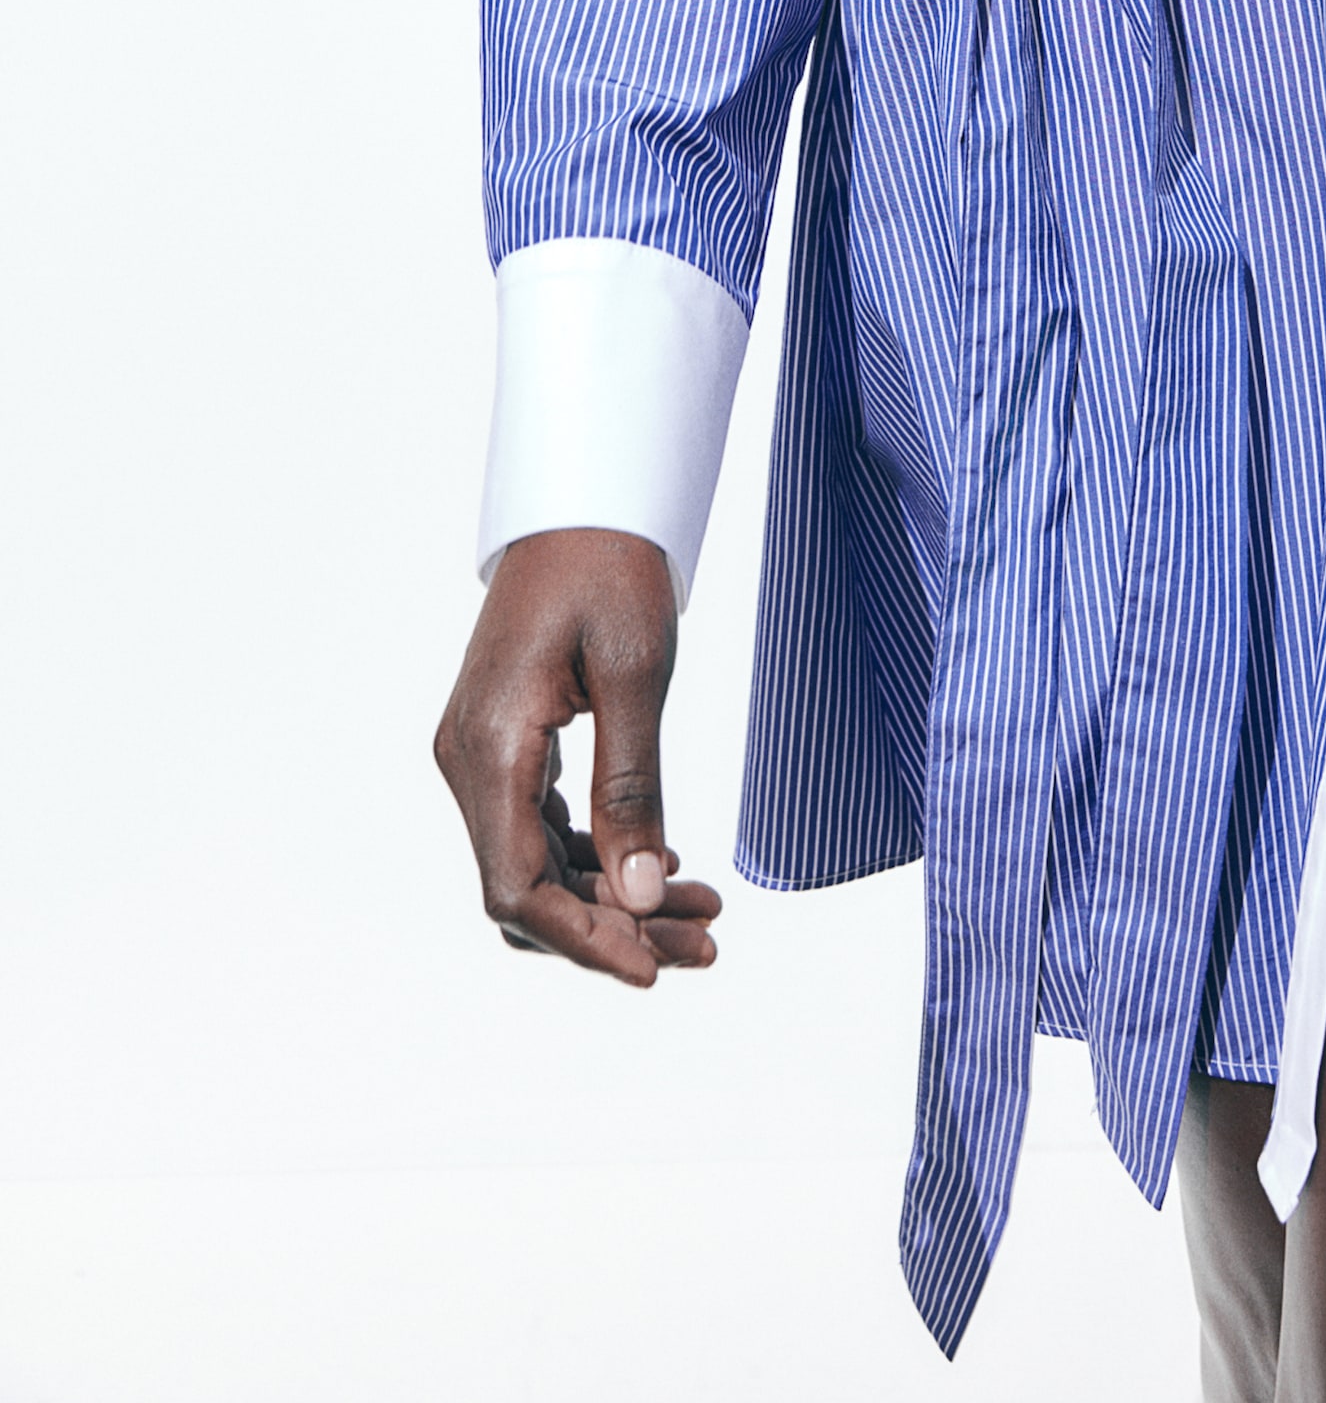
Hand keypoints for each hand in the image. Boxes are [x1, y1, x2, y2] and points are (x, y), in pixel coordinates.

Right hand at [434, 527, 719, 982]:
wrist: (581, 504)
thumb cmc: (609, 570)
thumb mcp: (635, 676)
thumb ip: (634, 790)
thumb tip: (644, 897)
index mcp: (490, 747)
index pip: (520, 887)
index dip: (585, 942)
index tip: (655, 970)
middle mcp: (468, 761)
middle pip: (528, 891)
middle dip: (615, 930)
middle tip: (708, 945)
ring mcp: (481, 756)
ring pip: (538, 868)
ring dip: (614, 901)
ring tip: (705, 916)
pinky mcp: (505, 747)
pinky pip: (542, 830)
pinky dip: (599, 860)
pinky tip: (665, 866)